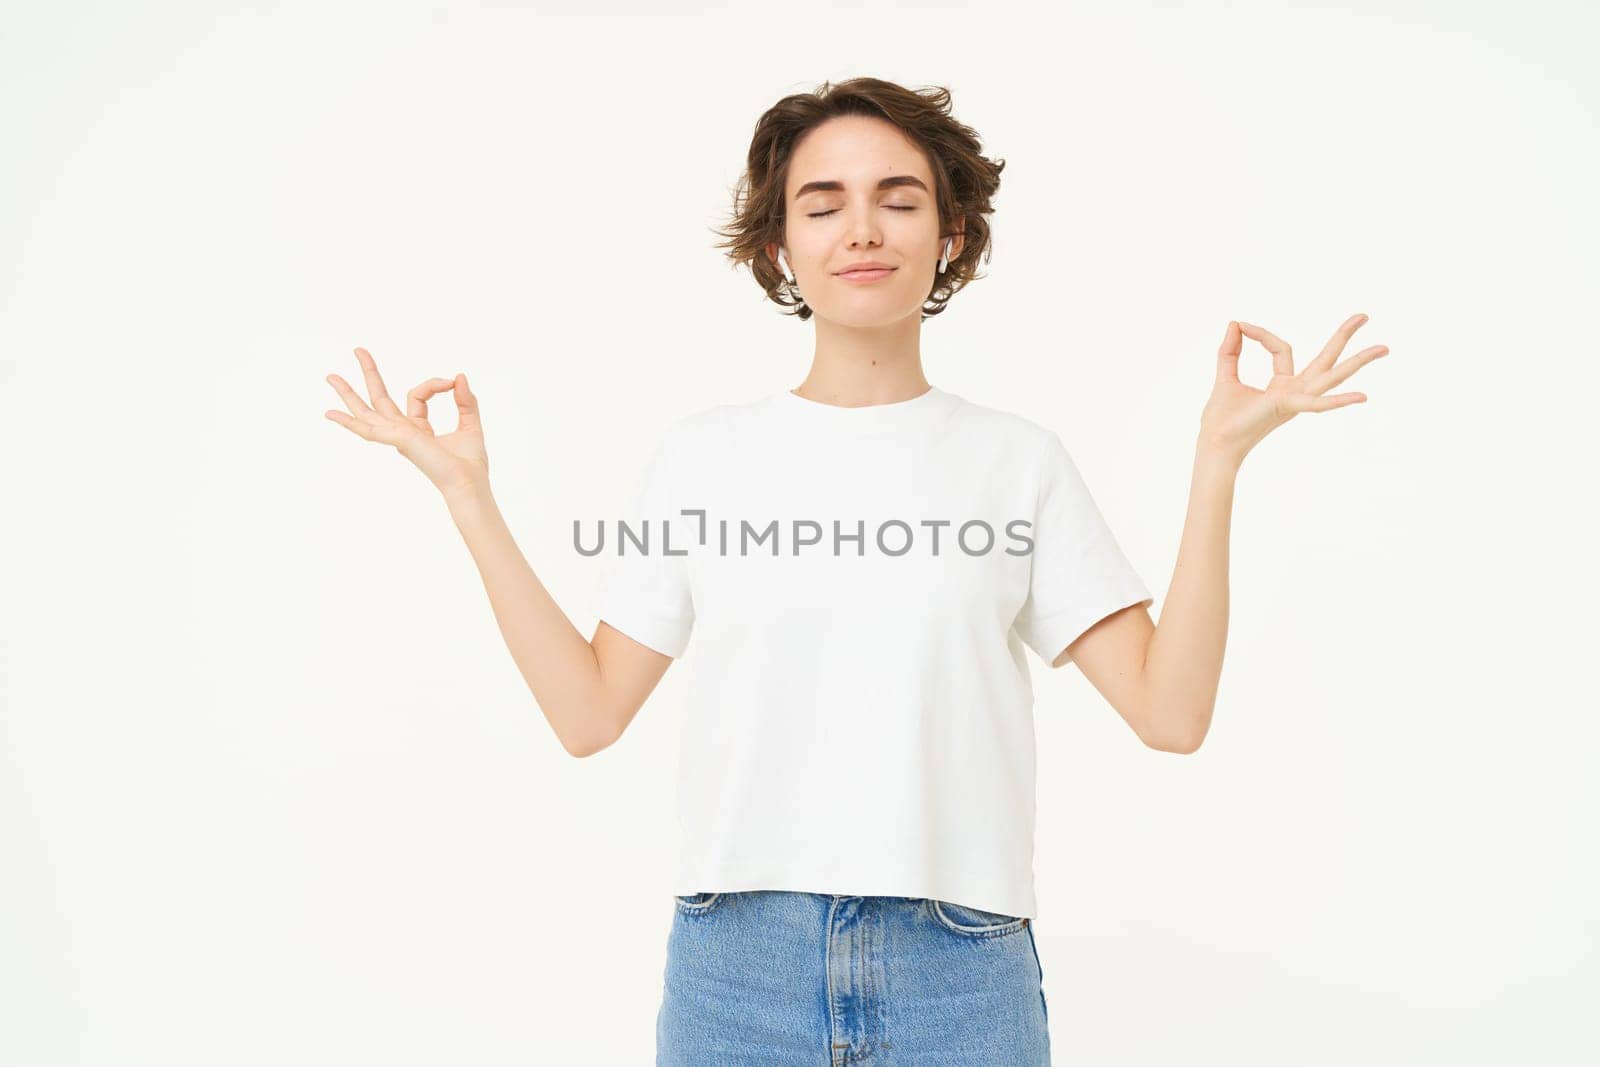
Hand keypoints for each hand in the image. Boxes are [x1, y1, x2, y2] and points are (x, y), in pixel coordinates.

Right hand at [324, 347, 488, 498]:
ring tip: (330, 376)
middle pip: (379, 399)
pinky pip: (369, 429)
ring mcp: (397, 437)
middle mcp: (402, 433)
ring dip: (348, 393)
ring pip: (366, 411)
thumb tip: (459, 377)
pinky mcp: (399, 440)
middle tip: (358, 349)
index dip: (433, 384)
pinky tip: (331, 414)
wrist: (469, 483)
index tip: (451, 382)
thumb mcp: (470, 423)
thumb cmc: (469, 463)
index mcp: (416, 429)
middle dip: (369, 373)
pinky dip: (349, 421)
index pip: (417, 395)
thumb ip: (465, 400)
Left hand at [1200, 313, 1389, 468]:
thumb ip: (1230, 351)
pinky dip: (1338, 401)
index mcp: (1283, 386)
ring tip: (1384, 347)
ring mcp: (1296, 401)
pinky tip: (1362, 396)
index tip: (1241, 325)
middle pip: (1326, 360)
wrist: (1215, 443)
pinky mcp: (1289, 408)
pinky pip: (1317, 404)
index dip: (1261, 334)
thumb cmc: (1221, 419)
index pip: (1283, 348)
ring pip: (1332, 377)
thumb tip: (1235, 323)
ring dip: (1358, 362)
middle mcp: (1295, 393)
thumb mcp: (1226, 376)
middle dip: (1343, 337)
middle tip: (1364, 315)